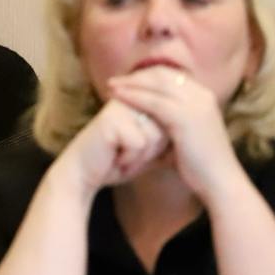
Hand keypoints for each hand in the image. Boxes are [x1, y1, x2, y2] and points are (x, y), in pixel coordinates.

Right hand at [51, 95, 169, 195]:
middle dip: (151, 151)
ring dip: (140, 156)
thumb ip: (166, 137)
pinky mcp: (111, 121)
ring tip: (121, 156)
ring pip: (155, 136)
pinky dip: (129, 158)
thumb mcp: (148, 148)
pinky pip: (139, 143)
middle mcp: (130, 100)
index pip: (170, 122)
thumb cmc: (115, 161)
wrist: (83, 174)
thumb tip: (191, 133)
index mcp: (139, 101)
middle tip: (128, 154)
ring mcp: (120, 108)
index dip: (158, 146)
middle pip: (165, 129)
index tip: (135, 151)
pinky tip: (114, 158)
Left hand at [106, 66, 244, 200]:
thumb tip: (149, 116)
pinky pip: (153, 101)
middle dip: (135, 76)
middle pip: (162, 74)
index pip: (170, 75)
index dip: (145, 76)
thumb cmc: (200, 165)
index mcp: (204, 96)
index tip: (125, 82)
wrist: (220, 182)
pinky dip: (133, 97)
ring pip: (156, 84)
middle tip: (113, 81)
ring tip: (110, 87)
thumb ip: (171, 121)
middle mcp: (202, 94)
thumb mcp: (186, 134)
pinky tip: (118, 99)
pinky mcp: (186, 117)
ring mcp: (196, 104)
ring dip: (130, 84)